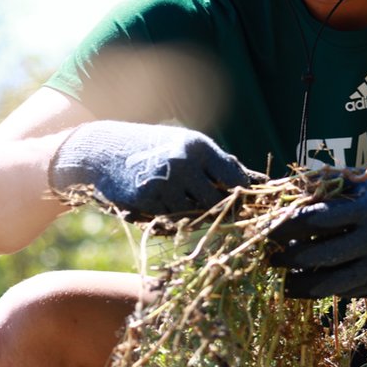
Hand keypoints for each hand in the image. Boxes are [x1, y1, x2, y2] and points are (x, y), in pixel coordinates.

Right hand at [49, 120, 253, 217]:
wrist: (104, 150)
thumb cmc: (153, 147)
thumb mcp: (186, 145)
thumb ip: (220, 164)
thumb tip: (262, 181)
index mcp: (198, 146)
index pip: (235, 178)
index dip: (242, 194)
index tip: (240, 201)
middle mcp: (184, 164)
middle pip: (218, 201)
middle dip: (220, 209)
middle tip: (212, 208)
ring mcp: (165, 184)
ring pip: (196, 214)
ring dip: (194, 215)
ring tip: (182, 203)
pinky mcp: (147, 201)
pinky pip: (172, 221)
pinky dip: (173, 219)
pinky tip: (163, 206)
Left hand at [268, 170, 366, 297]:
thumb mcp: (366, 182)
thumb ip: (330, 189)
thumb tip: (286, 192)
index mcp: (366, 208)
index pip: (316, 219)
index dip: (288, 226)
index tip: (268, 230)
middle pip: (322, 254)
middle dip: (291, 258)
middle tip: (271, 258)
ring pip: (334, 283)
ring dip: (303, 285)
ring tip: (284, 284)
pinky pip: (350, 292)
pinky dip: (326, 291)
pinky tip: (308, 287)